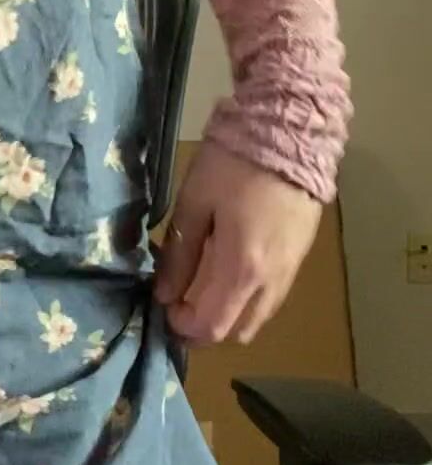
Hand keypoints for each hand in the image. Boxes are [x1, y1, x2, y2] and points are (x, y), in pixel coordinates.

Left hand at [153, 140, 321, 345]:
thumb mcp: (193, 205)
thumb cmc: (234, 165)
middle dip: (205, 327)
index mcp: (241, 270)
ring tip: (205, 289)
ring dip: (230, 315)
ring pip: (259, 318)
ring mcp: (291, 271)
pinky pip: (272, 297)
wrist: (290, 133)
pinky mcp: (300, 257)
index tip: (164, 306)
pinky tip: (232, 273)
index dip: (182, 328)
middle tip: (182, 302)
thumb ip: (179, 256)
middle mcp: (270, 281)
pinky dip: (249, 299)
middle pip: (237, 332)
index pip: (211, 326)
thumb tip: (164, 294)